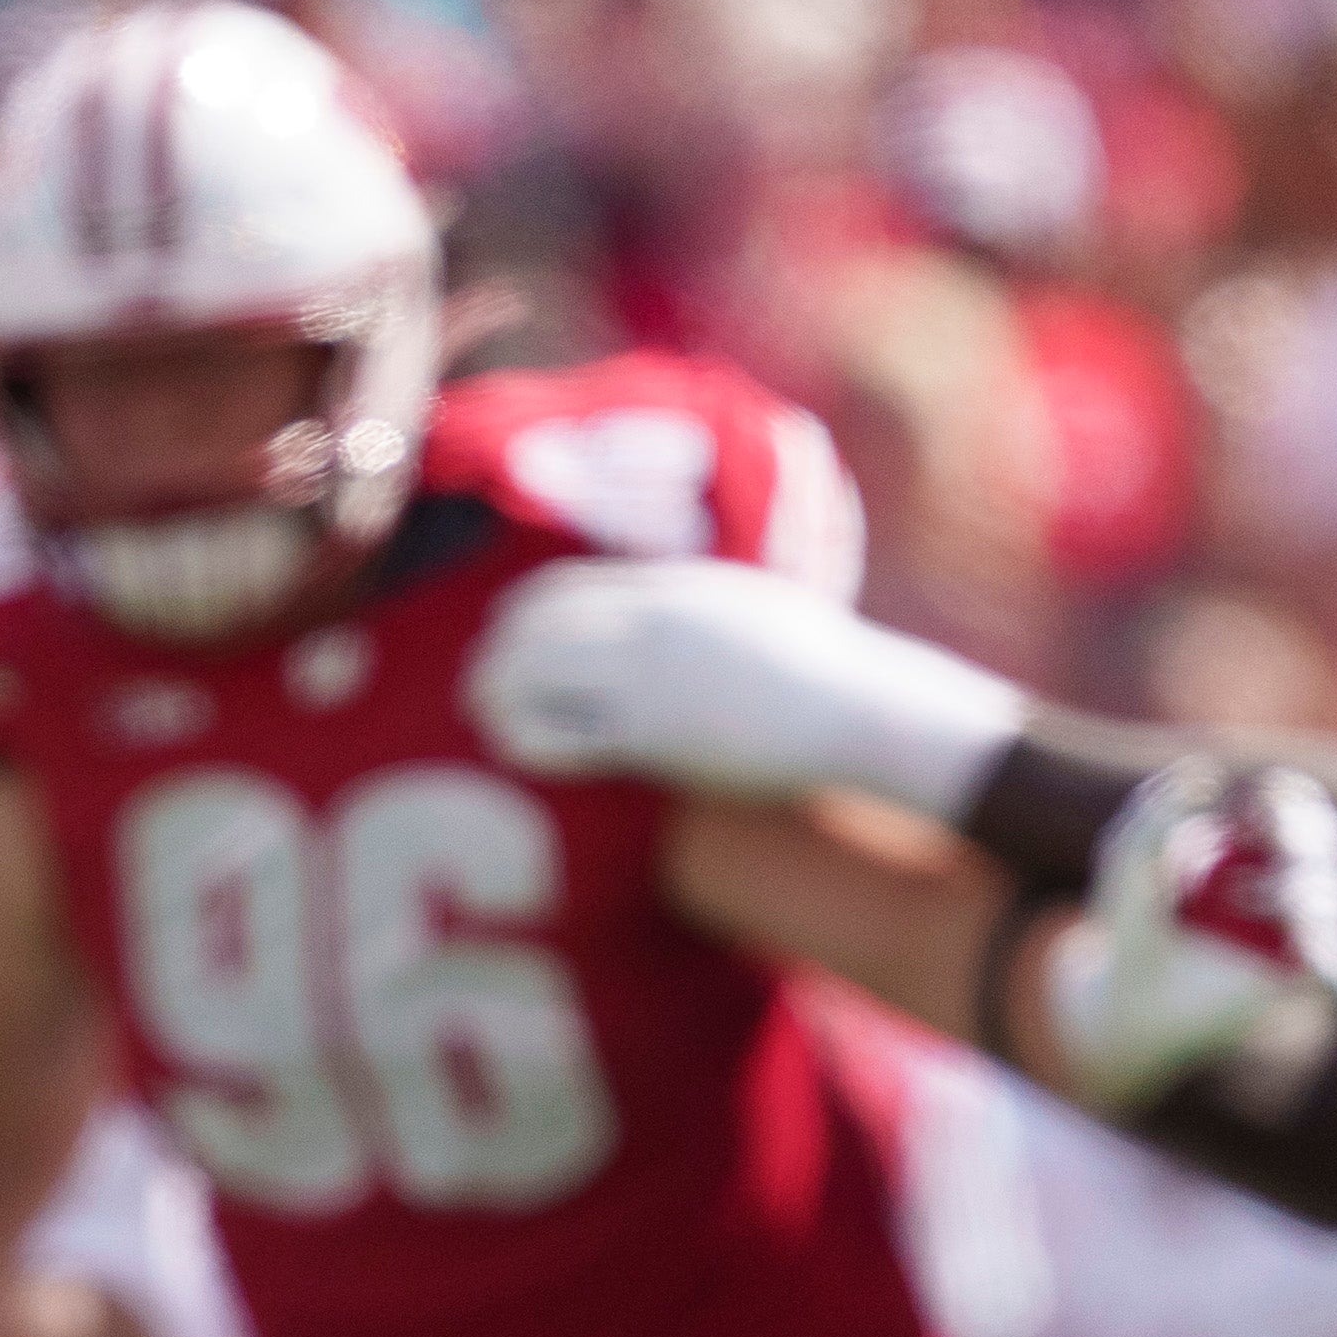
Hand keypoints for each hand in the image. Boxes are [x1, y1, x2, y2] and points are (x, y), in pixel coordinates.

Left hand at [469, 559, 1030, 813]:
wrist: (858, 709)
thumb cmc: (819, 663)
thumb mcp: (749, 602)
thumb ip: (695, 601)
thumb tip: (665, 610)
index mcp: (670, 586)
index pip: (559, 586)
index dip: (515, 613)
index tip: (499, 633)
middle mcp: (647, 624)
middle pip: (529, 629)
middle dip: (493, 658)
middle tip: (478, 686)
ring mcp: (646, 679)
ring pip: (530, 677)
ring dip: (497, 699)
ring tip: (489, 721)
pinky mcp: (652, 736)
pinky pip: (562, 735)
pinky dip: (526, 741)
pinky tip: (518, 750)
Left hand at [1043, 760, 1336, 1115]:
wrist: (1124, 999)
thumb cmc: (1130, 923)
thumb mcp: (1128, 861)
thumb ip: (1155, 814)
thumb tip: (1204, 774)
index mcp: (1261, 847)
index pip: (1299, 808)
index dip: (1292, 797)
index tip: (1259, 797)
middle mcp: (1294, 886)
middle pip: (1332, 843)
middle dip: (1306, 832)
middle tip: (1269, 835)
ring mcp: (1304, 936)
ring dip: (1301, 887)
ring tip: (1245, 894)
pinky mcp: (1304, 986)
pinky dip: (1327, 952)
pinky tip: (1295, 938)